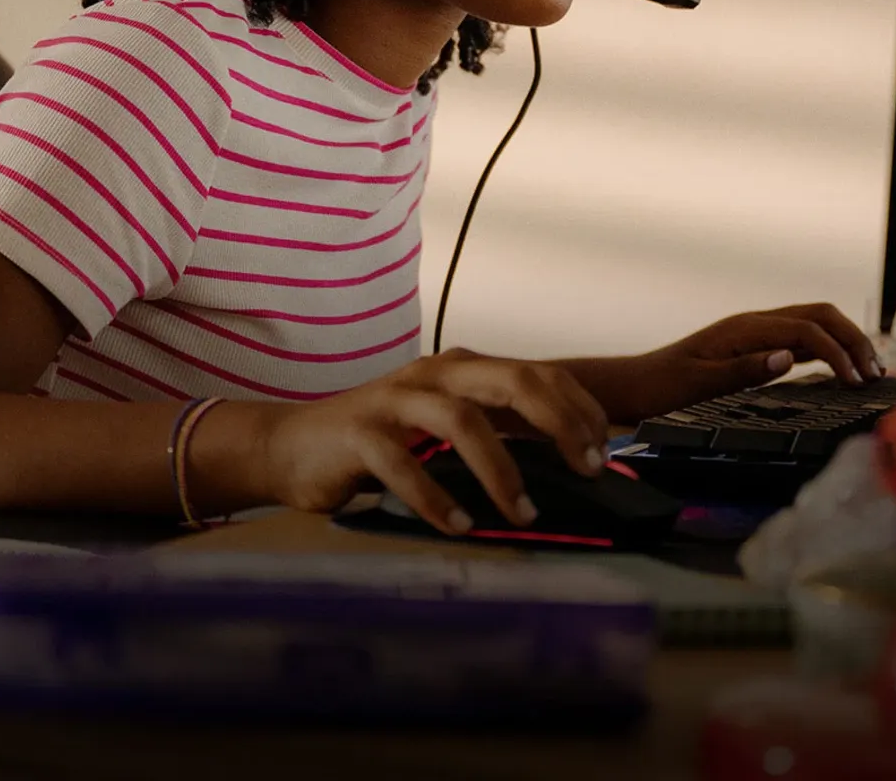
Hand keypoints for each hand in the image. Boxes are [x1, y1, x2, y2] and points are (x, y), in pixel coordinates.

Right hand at [247, 348, 609, 534]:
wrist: (289, 447)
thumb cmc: (379, 444)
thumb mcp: (444, 429)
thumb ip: (497, 433)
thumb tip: (567, 463)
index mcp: (462, 369)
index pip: (539, 373)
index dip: (579, 408)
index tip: (606, 450)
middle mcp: (434, 374)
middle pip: (512, 381)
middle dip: (559, 423)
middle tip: (586, 470)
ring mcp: (395, 400)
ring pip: (462, 422)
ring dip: (500, 470)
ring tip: (525, 513)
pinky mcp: (359, 434)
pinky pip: (405, 465)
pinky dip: (437, 499)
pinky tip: (459, 527)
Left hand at [623, 302, 883, 418]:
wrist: (636, 385)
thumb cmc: (663, 388)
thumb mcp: (700, 385)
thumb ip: (745, 370)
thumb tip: (790, 358)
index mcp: (744, 329)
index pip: (806, 331)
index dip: (837, 354)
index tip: (856, 383)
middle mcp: (754, 323)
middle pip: (819, 314)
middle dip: (852, 338)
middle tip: (875, 373)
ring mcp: (755, 331)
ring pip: (813, 321)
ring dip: (845, 340)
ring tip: (870, 370)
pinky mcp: (754, 345)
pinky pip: (800, 337)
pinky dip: (827, 349)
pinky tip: (840, 369)